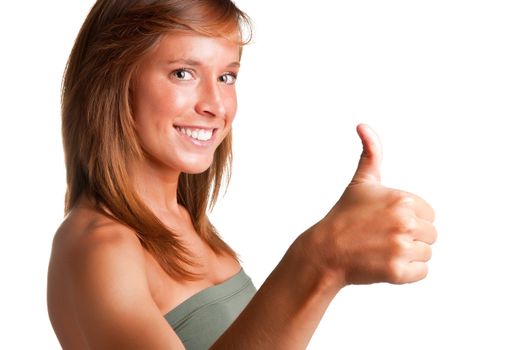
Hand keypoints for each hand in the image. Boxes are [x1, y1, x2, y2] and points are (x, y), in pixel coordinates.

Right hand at [311, 124, 436, 285]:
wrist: (325, 251)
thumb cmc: (344, 216)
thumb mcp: (360, 182)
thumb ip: (371, 153)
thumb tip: (363, 125)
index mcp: (402, 200)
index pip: (428, 214)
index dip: (408, 219)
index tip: (385, 222)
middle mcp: (405, 222)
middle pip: (430, 234)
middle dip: (409, 237)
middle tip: (382, 238)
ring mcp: (401, 247)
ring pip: (426, 254)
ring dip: (408, 255)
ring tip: (382, 250)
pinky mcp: (398, 272)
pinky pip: (420, 272)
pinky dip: (406, 273)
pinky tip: (384, 264)